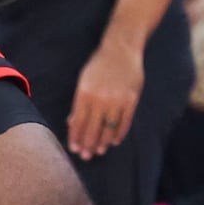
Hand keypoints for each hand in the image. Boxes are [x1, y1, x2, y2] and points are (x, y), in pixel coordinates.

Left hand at [67, 38, 144, 157]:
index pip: (79, 122)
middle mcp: (100, 98)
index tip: (74, 148)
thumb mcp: (84, 80)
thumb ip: (79, 102)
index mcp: (85, 93)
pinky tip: (115, 141)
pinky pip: (124, 122)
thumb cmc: (99, 64)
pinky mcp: (131, 100)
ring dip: (103, 142)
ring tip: (99, 150)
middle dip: (88, 144)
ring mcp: (117, 100)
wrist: (122, 48)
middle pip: (93, 128)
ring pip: (109, 128)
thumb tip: (72, 122)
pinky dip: (119, 134)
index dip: (76, 137)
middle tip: (86, 156)